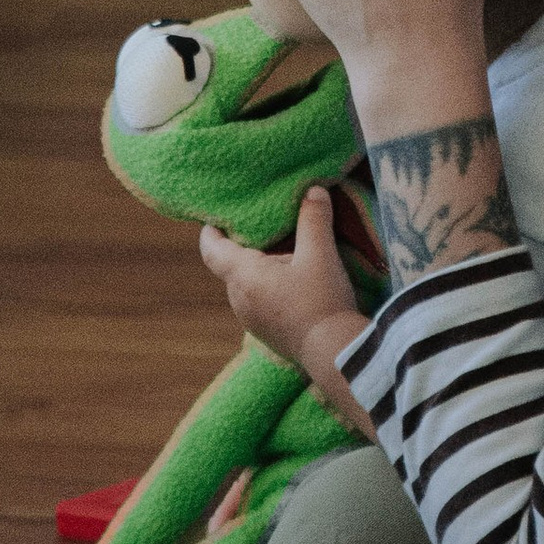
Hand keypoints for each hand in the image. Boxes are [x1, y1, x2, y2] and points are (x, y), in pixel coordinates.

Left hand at [199, 184, 373, 432]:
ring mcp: (250, 319)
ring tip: (281, 251)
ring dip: (256, 267)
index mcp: (243, 276)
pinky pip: (255, 301)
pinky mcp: (264, 332)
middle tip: (261, 225)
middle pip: (229, 265)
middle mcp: (238, 299)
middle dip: (241, 246)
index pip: (211, 249)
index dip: (209, 230)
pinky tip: (291, 281)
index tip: (214, 216)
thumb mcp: (321, 254)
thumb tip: (313, 190)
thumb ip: (314, 219)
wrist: (334, 353)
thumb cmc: (322, 300)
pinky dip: (265, 285)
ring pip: (244, 284)